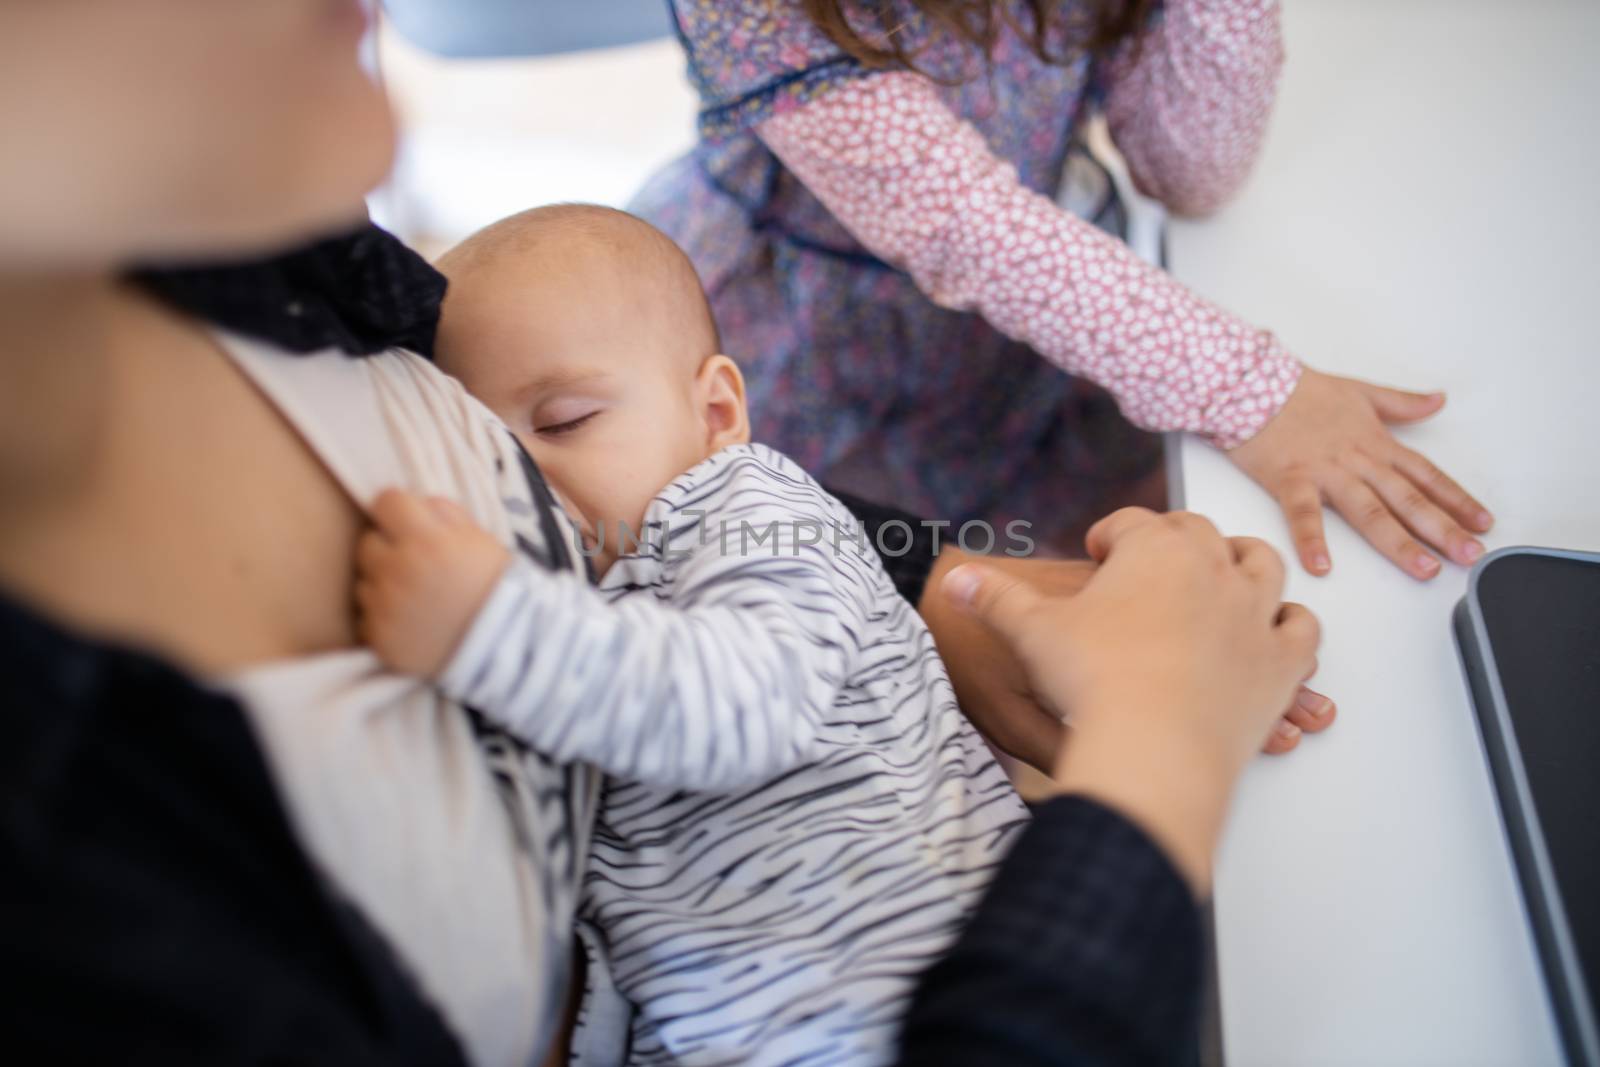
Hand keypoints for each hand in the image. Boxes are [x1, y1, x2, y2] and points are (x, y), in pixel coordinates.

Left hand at [355, 489, 509, 676]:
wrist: (507, 645)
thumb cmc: (496, 586)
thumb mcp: (481, 539)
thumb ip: (445, 512)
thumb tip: (417, 503)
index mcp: (426, 540)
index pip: (386, 501)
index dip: (398, 509)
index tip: (410, 521)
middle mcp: (399, 570)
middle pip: (368, 541)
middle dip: (389, 546)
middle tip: (416, 563)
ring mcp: (386, 607)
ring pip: (364, 580)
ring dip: (384, 583)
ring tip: (416, 595)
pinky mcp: (380, 638)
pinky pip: (366, 617)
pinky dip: (383, 617)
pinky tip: (411, 620)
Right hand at [920, 549, 1335, 771]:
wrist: (1150, 742)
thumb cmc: (1091, 678)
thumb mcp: (1031, 632)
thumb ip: (994, 599)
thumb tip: (950, 581)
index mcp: (1154, 549)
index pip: (1133, 523)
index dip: (1114, 535)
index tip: (1101, 553)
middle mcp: (1213, 567)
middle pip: (1201, 535)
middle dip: (1177, 544)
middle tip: (1154, 570)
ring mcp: (1255, 611)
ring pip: (1263, 568)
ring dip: (1246, 568)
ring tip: (1224, 585)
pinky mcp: (1281, 661)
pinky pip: (1301, 630)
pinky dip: (1291, 628)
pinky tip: (1274, 633)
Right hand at [1228, 367, 1492, 579]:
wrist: (1253, 382)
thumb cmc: (1301, 390)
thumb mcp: (1360, 391)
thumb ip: (1400, 403)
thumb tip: (1437, 400)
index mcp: (1376, 443)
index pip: (1426, 476)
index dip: (1456, 500)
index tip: (1482, 523)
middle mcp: (1359, 461)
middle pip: (1408, 499)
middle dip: (1443, 529)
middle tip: (1471, 555)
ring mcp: (1326, 472)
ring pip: (1370, 511)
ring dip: (1399, 541)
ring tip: (1424, 568)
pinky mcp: (1290, 479)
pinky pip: (1303, 514)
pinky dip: (1311, 540)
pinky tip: (1322, 567)